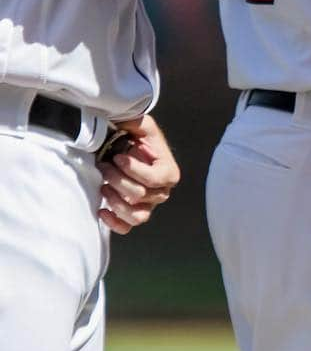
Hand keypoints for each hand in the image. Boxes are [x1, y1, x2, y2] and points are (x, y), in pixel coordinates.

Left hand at [97, 114, 180, 235]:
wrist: (131, 152)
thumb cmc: (137, 139)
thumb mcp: (142, 125)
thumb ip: (137, 123)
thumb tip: (123, 123)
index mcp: (169, 172)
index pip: (153, 179)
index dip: (133, 170)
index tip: (117, 157)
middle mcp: (162, 192)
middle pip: (140, 195)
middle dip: (118, 180)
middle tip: (104, 166)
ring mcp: (148, 206)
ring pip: (135, 215)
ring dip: (115, 202)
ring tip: (103, 186)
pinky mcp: (134, 215)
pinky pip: (126, 227)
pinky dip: (113, 222)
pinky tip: (101, 209)